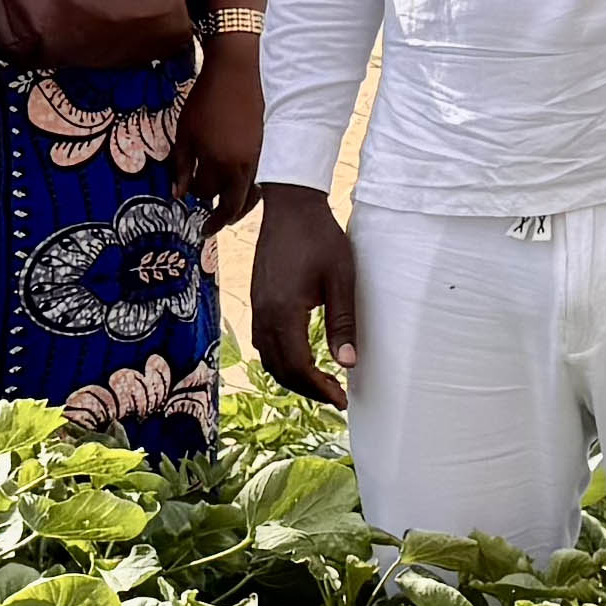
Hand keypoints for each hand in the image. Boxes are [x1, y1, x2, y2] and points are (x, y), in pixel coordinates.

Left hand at [172, 37, 264, 217]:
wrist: (239, 72)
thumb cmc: (206, 100)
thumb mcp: (185, 133)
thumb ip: (181, 166)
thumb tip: (179, 195)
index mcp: (218, 163)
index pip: (205, 194)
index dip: (194, 195)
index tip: (186, 193)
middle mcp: (242, 168)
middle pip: (232, 207)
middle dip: (219, 220)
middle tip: (207, 230)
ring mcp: (258, 160)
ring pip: (249, 197)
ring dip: (236, 208)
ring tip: (224, 213)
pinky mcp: (267, 151)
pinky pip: (257, 182)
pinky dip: (247, 192)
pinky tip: (236, 187)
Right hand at [251, 189, 362, 408]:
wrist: (290, 206)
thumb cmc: (320, 238)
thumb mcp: (340, 279)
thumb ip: (343, 322)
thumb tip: (348, 363)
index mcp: (284, 311)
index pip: (298, 366)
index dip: (319, 388)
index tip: (341, 398)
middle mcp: (265, 314)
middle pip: (280, 369)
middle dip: (307, 389)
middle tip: (335, 396)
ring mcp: (257, 307)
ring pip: (268, 358)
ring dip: (292, 377)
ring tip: (320, 383)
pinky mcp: (257, 300)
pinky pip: (263, 342)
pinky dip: (280, 359)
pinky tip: (300, 358)